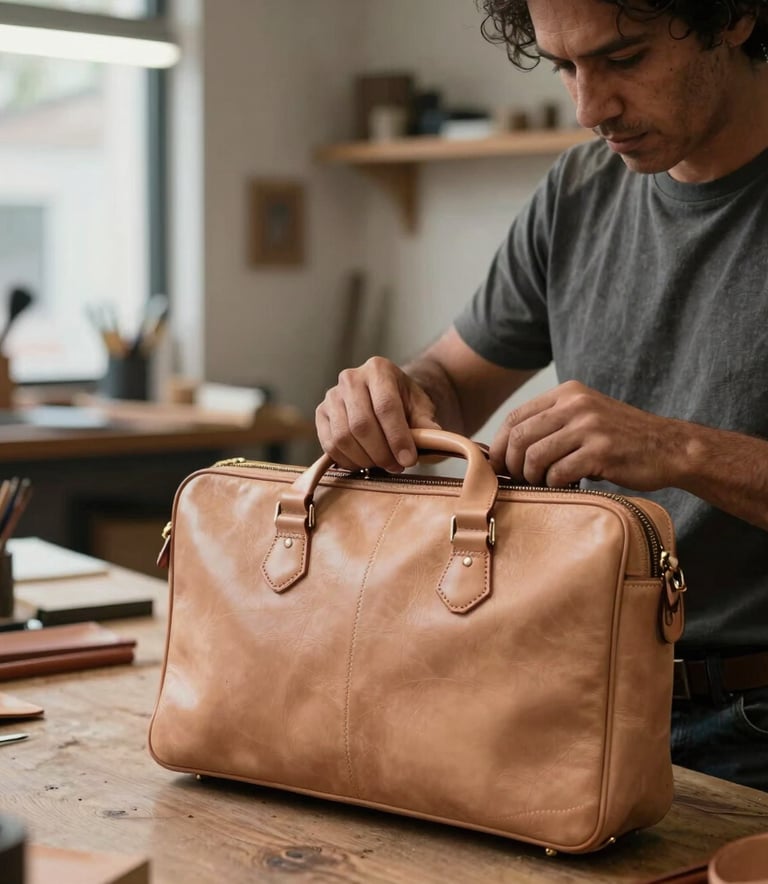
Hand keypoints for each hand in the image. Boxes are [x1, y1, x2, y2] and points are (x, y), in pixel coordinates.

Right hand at [316, 356, 440, 471]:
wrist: (385, 395)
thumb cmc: (405, 402)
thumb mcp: (421, 407)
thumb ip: (426, 423)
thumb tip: (432, 440)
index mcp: (379, 369)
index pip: (386, 407)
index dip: (397, 437)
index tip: (409, 460)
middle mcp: (351, 378)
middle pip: (362, 424)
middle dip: (381, 453)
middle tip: (397, 466)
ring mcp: (332, 395)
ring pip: (343, 437)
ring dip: (365, 459)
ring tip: (382, 464)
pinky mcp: (321, 413)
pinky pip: (330, 444)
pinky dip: (348, 460)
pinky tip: (364, 463)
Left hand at [489, 380, 679, 490]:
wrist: (671, 447)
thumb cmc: (622, 440)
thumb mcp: (586, 418)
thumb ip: (552, 424)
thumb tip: (505, 450)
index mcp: (568, 393)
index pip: (515, 417)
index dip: (499, 445)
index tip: (499, 466)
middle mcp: (576, 404)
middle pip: (519, 437)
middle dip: (511, 464)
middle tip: (519, 481)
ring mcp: (589, 426)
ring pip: (534, 456)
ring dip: (532, 477)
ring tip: (543, 484)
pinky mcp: (602, 451)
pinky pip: (559, 472)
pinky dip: (555, 485)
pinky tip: (566, 486)